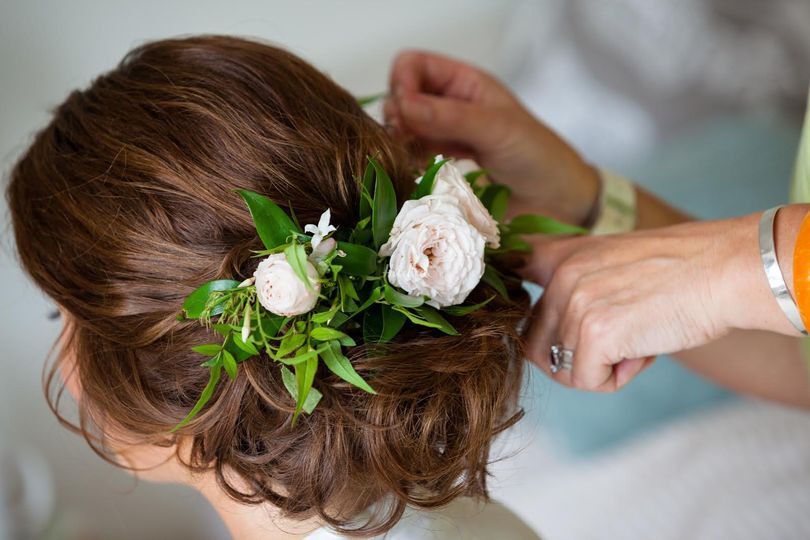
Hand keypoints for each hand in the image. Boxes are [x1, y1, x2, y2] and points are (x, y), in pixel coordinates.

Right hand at [385, 50, 598, 224]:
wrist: (558, 203)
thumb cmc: (539, 157)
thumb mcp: (497, 129)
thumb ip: (450, 117)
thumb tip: (403, 105)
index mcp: (466, 84)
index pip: (414, 66)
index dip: (402, 83)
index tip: (403, 111)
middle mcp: (451, 106)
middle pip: (402, 96)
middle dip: (397, 114)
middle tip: (404, 138)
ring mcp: (446, 137)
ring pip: (404, 128)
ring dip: (399, 140)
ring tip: (408, 157)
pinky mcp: (444, 167)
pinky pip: (413, 157)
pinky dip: (407, 162)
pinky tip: (414, 171)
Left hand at [520, 212, 800, 391]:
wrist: (725, 271)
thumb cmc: (683, 274)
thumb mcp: (616, 263)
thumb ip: (579, 287)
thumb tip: (550, 340)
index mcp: (562, 255)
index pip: (510, 272)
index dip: (512, 304)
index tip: (517, 316)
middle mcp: (560, 275)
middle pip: (535, 344)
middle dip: (574, 356)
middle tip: (620, 342)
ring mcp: (573, 303)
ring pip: (563, 368)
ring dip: (601, 367)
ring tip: (639, 340)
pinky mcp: (593, 333)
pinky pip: (587, 381)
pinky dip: (616, 378)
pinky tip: (645, 351)